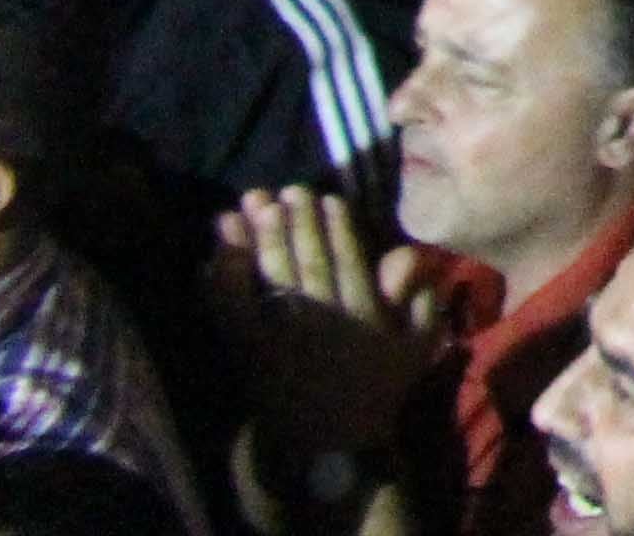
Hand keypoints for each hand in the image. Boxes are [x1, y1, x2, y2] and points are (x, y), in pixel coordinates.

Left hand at [211, 183, 450, 459]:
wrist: (334, 443)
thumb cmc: (380, 387)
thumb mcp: (418, 344)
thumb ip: (420, 297)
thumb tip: (406, 256)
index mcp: (362, 313)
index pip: (347, 258)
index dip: (336, 226)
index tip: (326, 197)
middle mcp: (320, 318)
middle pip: (304, 260)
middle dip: (293, 222)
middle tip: (282, 190)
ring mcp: (281, 337)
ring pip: (268, 279)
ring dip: (257, 241)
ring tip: (247, 208)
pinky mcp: (249, 354)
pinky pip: (231, 315)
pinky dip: (221, 287)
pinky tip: (213, 259)